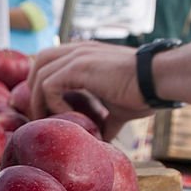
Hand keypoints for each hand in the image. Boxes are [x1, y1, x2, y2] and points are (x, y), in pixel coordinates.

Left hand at [28, 41, 150, 139]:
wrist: (158, 81)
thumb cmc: (144, 94)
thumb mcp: (118, 109)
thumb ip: (105, 120)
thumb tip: (101, 140)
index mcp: (86, 55)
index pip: (51, 62)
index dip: (43, 85)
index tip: (45, 111)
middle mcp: (79, 50)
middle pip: (39, 62)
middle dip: (33, 89)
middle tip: (39, 115)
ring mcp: (78, 56)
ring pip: (39, 73)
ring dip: (37, 99)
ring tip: (46, 120)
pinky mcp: (79, 66)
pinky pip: (49, 85)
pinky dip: (52, 102)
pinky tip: (66, 115)